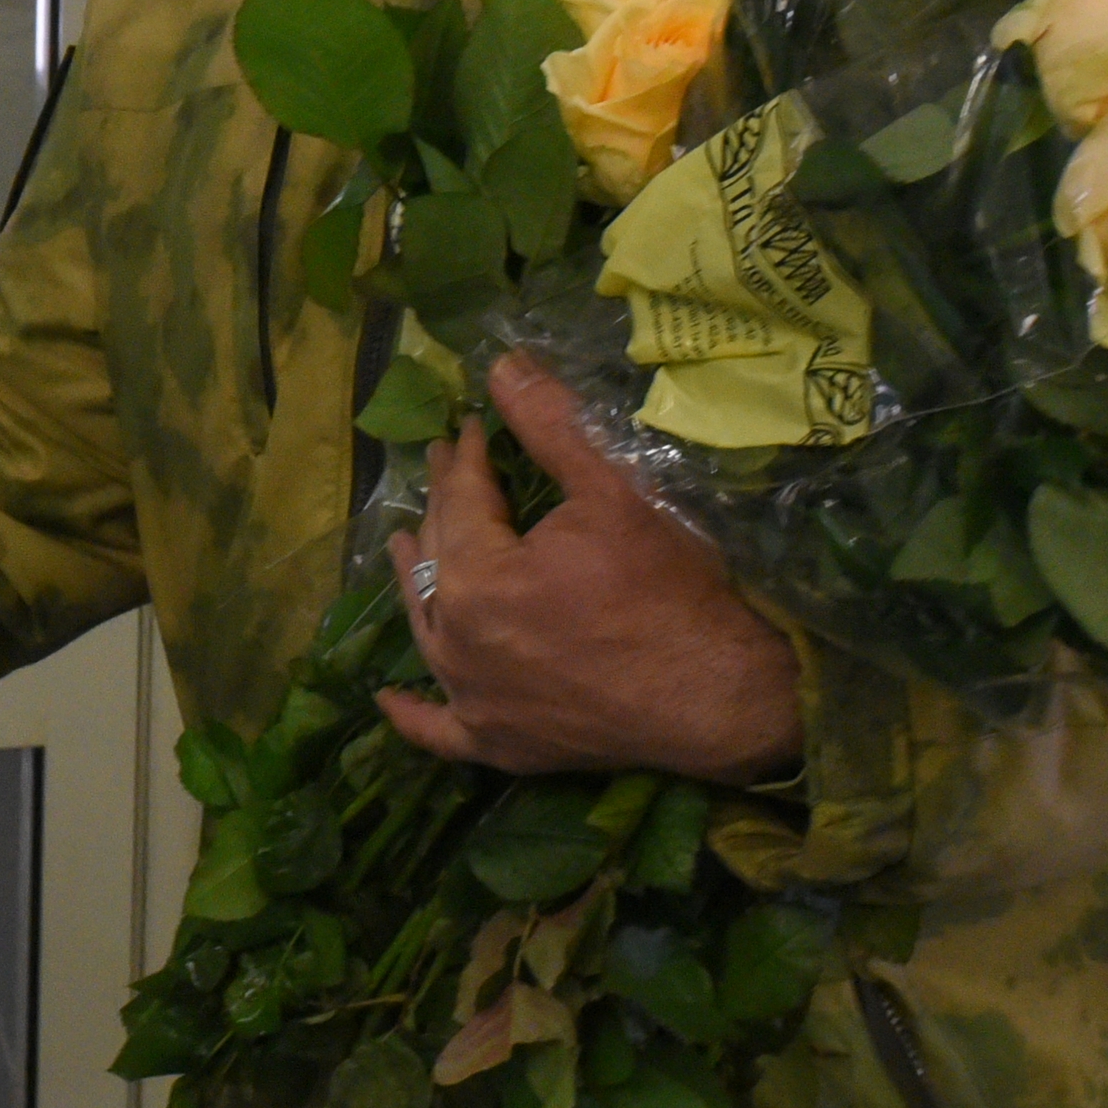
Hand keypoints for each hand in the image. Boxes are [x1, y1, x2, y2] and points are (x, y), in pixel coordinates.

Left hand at [384, 358, 803, 783]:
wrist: (719, 697)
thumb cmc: (669, 589)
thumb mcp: (613, 493)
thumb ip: (550, 426)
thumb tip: (502, 363)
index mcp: (475, 579)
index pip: (460, 502)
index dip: (463, 459)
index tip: (466, 428)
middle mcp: (457, 643)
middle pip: (439, 560)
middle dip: (442, 507)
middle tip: (444, 468)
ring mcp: (473, 700)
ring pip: (427, 631)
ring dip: (414, 585)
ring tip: (402, 547)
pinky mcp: (498, 744)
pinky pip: (438, 730)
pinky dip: (412, 713)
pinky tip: (388, 699)